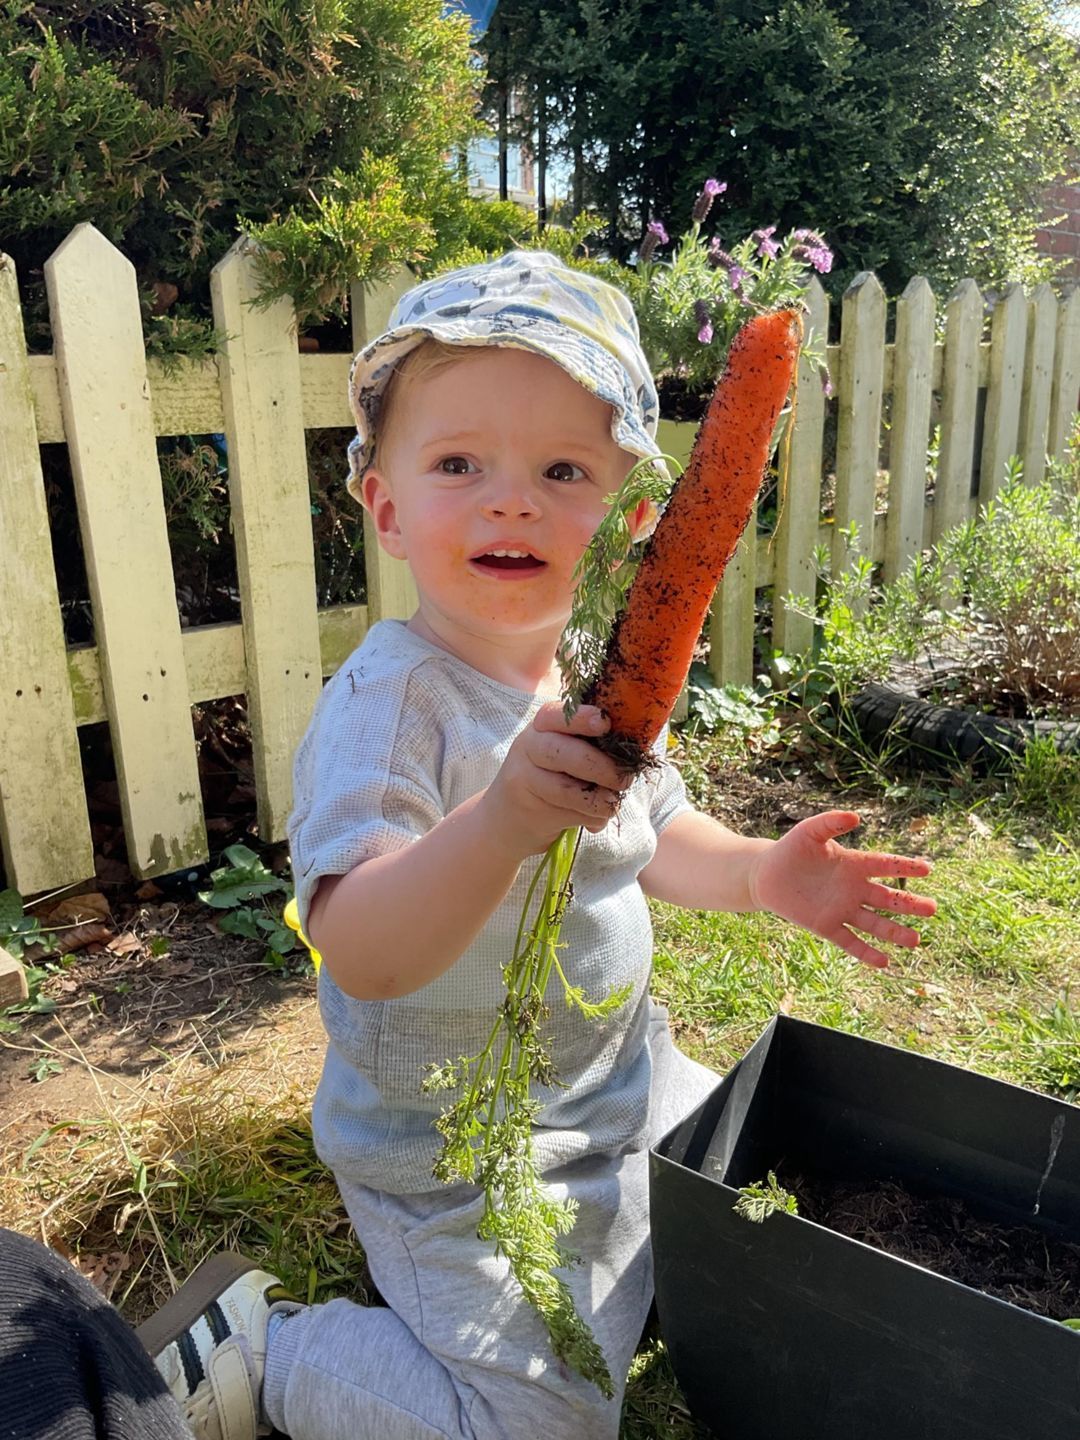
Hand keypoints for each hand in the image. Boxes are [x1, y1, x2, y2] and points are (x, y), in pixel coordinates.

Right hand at [480, 703, 630, 858]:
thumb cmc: (548, 777)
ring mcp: (524, 779)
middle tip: (624, 780)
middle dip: (601, 768)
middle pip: (563, 753)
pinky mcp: (530, 809)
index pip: (557, 715)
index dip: (582, 717)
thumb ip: (588, 744)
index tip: (605, 724)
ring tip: (612, 804)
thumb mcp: (559, 751)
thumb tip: (636, 748)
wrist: (504, 819)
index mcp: (541, 726)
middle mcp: (528, 747)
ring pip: (568, 790)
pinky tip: (594, 820)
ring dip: (600, 801)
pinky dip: (592, 819)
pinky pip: (570, 814)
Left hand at [747, 810, 935, 968]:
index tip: (927, 869)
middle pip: (887, 899)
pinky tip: (885, 962)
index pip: (885, 866)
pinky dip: (866, 953)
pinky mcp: (826, 926)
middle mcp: (854, 889)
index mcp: (854, 864)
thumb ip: (831, 822)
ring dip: (894, 933)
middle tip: (932, 909)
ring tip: (915, 941)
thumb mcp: (810, 831)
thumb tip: (856, 817)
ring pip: (874, 923)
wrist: (767, 874)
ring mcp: (842, 909)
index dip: (905, 866)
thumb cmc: (792, 849)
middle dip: (909, 904)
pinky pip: (850, 942)